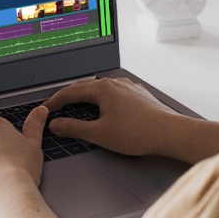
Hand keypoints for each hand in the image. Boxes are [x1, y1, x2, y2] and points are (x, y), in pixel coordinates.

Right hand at [44, 78, 179, 156]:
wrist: (171, 133)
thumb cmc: (139, 133)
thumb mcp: (99, 134)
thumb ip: (73, 128)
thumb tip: (56, 124)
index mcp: (102, 89)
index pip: (70, 92)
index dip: (55, 101)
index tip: (46, 108)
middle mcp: (115, 83)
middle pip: (84, 87)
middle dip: (69, 96)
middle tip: (57, 106)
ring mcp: (129, 88)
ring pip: (100, 89)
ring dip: (86, 97)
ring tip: (78, 106)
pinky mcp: (139, 96)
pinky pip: (114, 94)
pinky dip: (102, 100)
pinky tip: (105, 109)